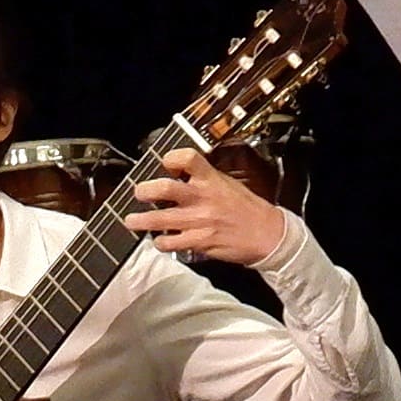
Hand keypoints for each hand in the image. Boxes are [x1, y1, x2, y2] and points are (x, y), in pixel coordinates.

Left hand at [128, 146, 291, 270]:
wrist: (268, 235)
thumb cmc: (248, 209)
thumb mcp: (228, 184)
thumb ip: (204, 179)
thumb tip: (179, 173)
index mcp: (211, 179)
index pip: (186, 158)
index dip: (170, 157)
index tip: (164, 162)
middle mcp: (202, 198)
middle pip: (164, 189)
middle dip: (144, 191)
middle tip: (138, 193)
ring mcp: (199, 221)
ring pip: (159, 220)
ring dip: (140, 221)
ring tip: (131, 221)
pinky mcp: (199, 242)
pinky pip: (170, 242)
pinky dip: (160, 242)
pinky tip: (160, 240)